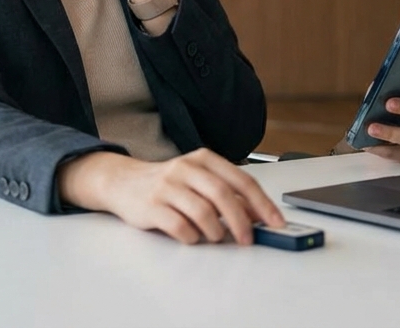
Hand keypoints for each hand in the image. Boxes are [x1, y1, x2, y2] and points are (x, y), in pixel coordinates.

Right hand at [58, 149, 285, 244]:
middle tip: (247, 240)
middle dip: (241, 222)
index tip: (275, 222)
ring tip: (214, 237)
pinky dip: (191, 236)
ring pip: (202, 212)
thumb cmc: (169, 184)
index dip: (262, 203)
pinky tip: (191, 236)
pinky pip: (179, 226)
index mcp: (204, 159)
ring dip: (215, 232)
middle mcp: (186, 168)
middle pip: (223, 195)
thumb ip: (228, 194)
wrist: (124, 182)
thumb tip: (258, 215)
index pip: (241, 180)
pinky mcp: (151, 205)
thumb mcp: (200, 181)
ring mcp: (167, 186)